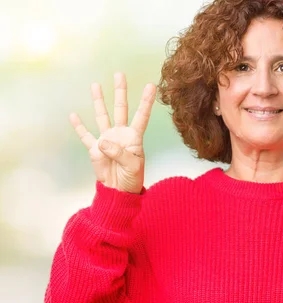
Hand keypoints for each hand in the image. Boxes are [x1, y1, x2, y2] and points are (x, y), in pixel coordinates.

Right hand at [70, 72, 155, 193]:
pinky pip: (85, 136)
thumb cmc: (132, 178)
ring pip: (102, 116)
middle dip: (120, 92)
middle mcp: (121, 134)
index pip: (141, 116)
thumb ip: (119, 153)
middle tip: (120, 74)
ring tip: (96, 85)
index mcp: (134, 138)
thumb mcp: (132, 166)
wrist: (119, 190)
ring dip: (99, 101)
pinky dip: (79, 126)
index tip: (152, 86)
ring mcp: (107, 140)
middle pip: (120, 109)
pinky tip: (73, 115)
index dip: (146, 102)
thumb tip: (103, 142)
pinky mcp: (95, 149)